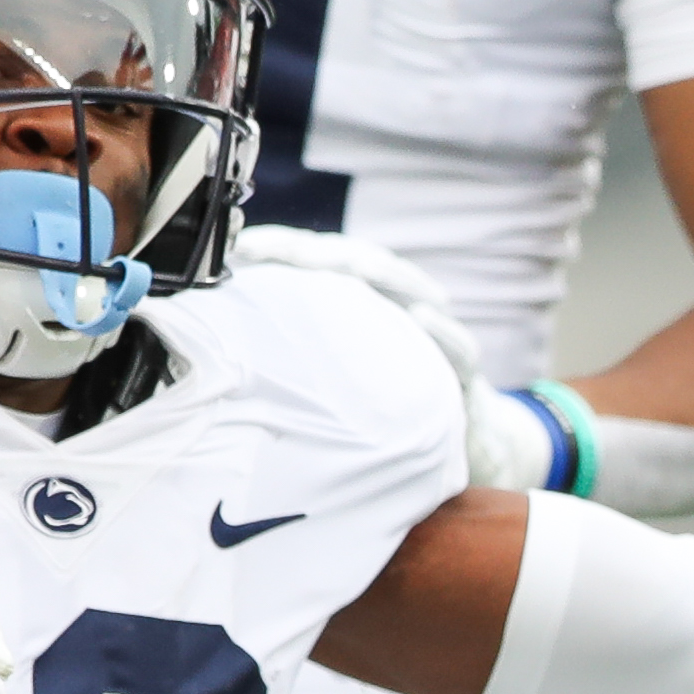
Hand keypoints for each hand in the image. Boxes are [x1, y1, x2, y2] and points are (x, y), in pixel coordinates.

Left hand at [229, 225, 552, 489]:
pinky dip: (443, 331)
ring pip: (409, 290)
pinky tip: (423, 315)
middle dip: (314, 253)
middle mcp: (399, 308)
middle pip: (359, 264)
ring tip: (341, 263)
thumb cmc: (392, 408)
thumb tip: (222, 341)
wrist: (471, 446)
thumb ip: (295, 356)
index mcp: (364, 305)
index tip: (240, 247)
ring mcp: (435, 336)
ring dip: (378, 272)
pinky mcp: (465, 375)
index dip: (283, 249)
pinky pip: (459, 349)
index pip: (322, 262)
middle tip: (271, 249)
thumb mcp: (339, 380)